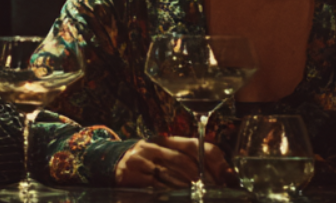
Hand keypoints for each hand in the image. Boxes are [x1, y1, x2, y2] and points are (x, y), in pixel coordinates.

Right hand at [114, 136, 230, 188]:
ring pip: (170, 174)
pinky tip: (178, 196)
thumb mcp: (164, 156)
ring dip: (186, 187)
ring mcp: (142, 158)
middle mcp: (154, 145)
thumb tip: (220, 174)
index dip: (208, 161)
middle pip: (183, 161)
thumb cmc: (147, 163)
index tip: (221, 177)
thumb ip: (186, 161)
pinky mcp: (132, 173)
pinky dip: (169, 191)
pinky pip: (156, 185)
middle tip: (212, 191)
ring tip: (197, 194)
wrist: (113, 164)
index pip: (193, 145)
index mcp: (165, 140)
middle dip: (200, 179)